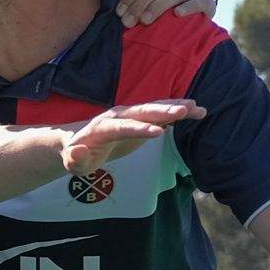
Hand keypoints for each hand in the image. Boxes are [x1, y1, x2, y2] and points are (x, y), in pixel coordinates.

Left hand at [55, 99, 201, 175]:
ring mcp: (131, 115)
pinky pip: (161, 113)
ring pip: (154, 109)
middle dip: (162, 111)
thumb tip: (78, 152)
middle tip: (183, 110)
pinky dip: (178, 112)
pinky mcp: (141, 118)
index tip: (159, 133)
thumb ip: (75, 159)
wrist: (79, 142)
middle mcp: (118, 117)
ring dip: (175, 107)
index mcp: (101, 128)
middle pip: (141, 112)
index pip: (121, 127)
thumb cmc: (76, 156)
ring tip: (197, 108)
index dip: (139, 129)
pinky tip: (197, 111)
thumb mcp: (72, 162)